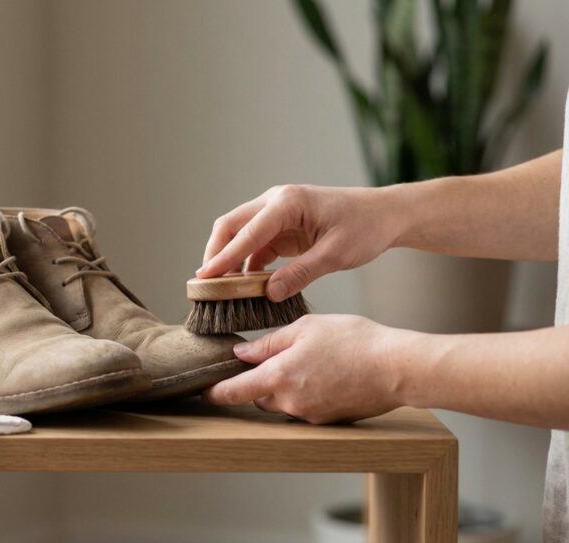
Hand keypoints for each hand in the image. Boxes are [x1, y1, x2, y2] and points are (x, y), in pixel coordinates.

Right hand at [197, 184, 403, 300]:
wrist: (385, 215)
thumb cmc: (365, 227)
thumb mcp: (336, 254)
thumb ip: (301, 273)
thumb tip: (269, 293)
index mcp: (288, 203)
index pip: (247, 231)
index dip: (225, 256)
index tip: (206, 277)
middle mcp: (276, 203)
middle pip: (231, 226)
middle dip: (215, 254)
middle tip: (203, 284)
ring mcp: (276, 214)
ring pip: (238, 235)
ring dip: (228, 260)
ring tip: (218, 289)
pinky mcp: (281, 228)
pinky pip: (254, 245)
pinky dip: (245, 264)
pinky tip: (244, 285)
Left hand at [204, 315, 405, 423]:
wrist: (397, 367)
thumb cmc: (353, 340)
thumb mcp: (306, 328)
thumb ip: (269, 343)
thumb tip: (241, 353)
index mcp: (278, 376)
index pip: (234, 391)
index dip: (216, 393)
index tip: (203, 392)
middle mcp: (290, 401)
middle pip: (259, 396)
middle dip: (259, 382)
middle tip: (274, 359)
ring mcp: (310, 414)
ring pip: (283, 403)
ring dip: (284, 387)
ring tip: (308, 362)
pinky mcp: (328, 420)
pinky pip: (305, 407)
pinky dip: (307, 393)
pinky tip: (326, 374)